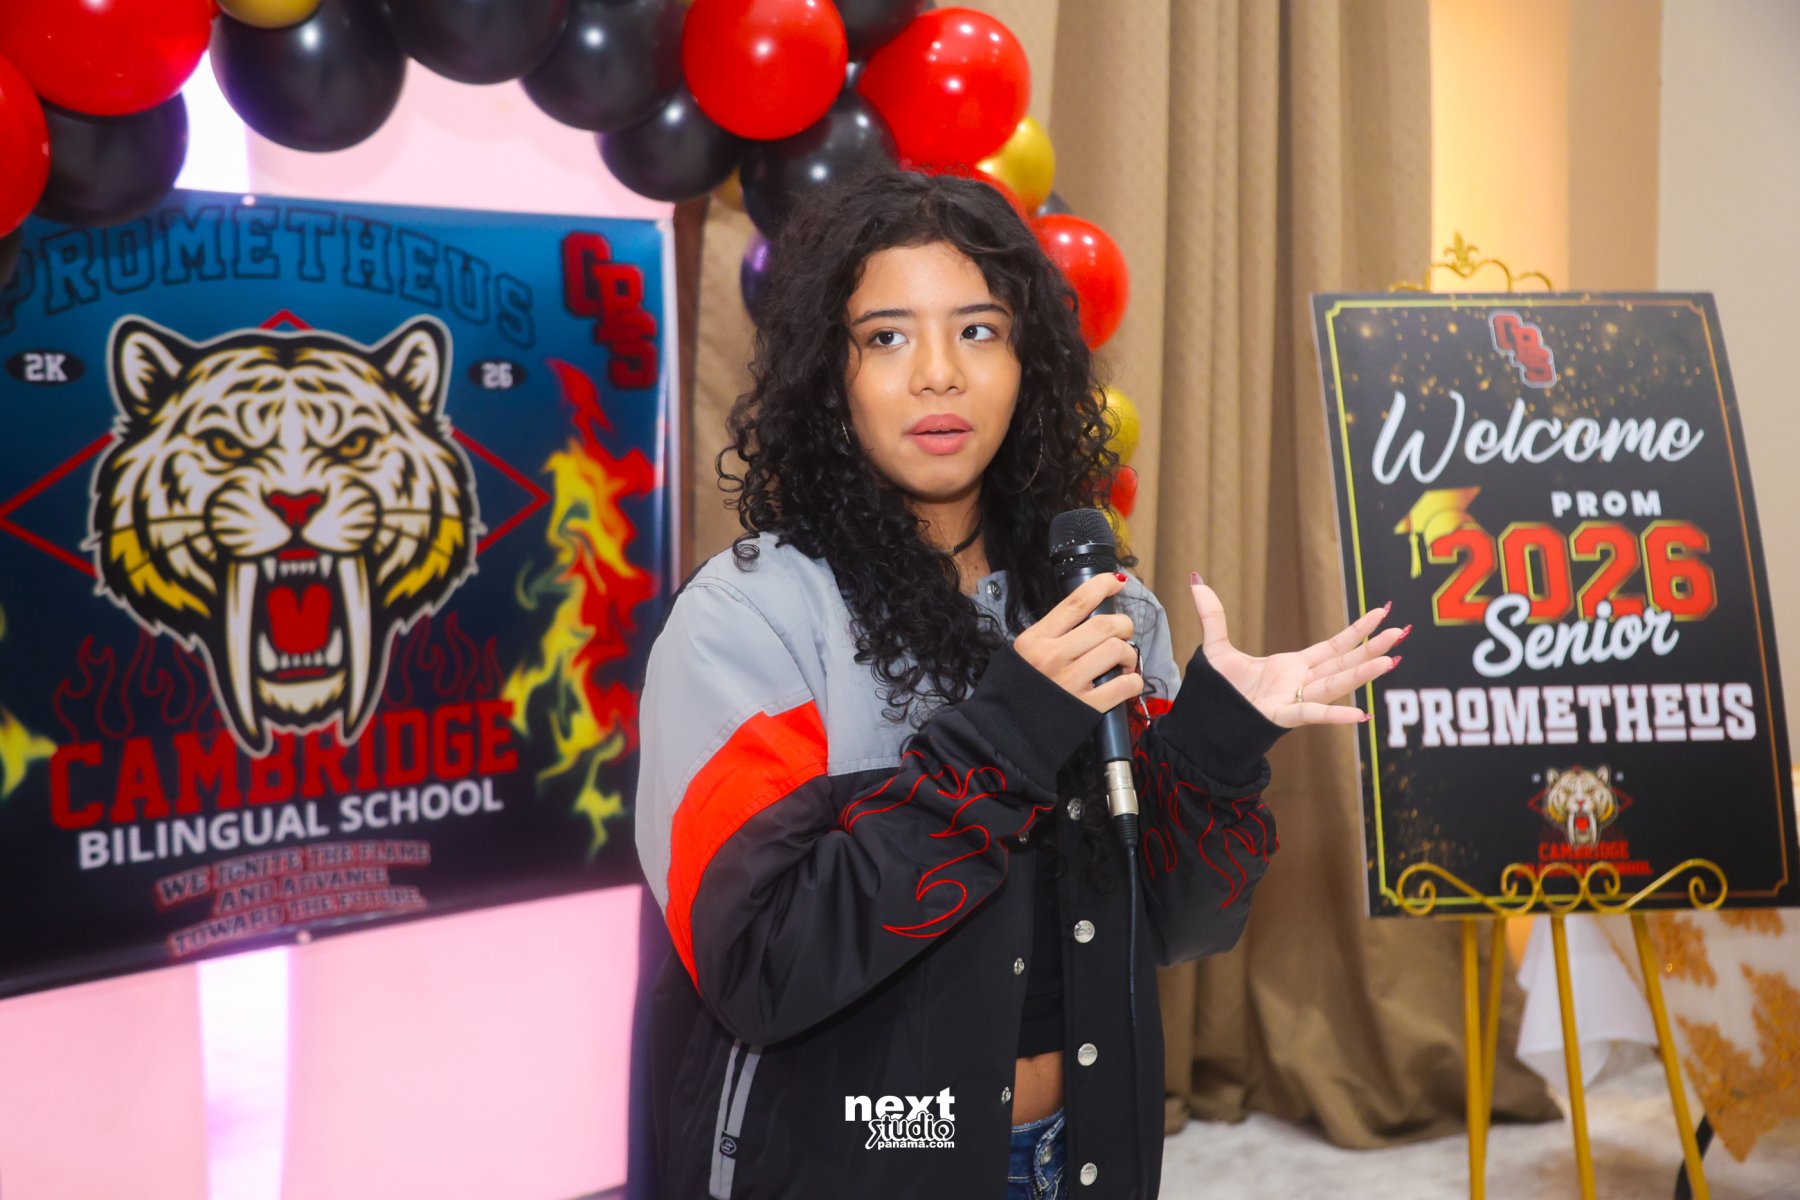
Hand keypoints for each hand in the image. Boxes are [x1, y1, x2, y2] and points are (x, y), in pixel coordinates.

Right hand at [1013, 572, 1140, 714]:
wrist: (1005, 731)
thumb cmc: (1017, 690)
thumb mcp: (1023, 653)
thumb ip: (1051, 635)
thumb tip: (1088, 617)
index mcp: (1036, 639)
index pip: (1076, 603)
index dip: (1101, 586)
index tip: (1117, 582)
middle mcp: (1053, 657)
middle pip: (1103, 625)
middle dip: (1123, 625)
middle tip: (1123, 633)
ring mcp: (1070, 682)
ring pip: (1116, 650)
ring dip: (1129, 653)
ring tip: (1123, 662)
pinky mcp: (1086, 707)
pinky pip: (1124, 686)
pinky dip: (1133, 682)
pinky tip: (1127, 681)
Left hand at [1189, 573, 1406, 727]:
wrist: (1206, 722)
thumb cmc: (1218, 691)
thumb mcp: (1215, 647)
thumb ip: (1212, 615)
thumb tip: (1195, 579)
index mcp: (1294, 666)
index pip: (1334, 646)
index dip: (1357, 630)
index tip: (1382, 613)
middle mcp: (1301, 682)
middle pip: (1344, 662)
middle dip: (1372, 647)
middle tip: (1403, 631)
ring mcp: (1295, 699)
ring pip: (1335, 683)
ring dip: (1362, 672)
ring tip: (1391, 660)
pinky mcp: (1282, 717)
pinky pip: (1312, 714)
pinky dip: (1334, 715)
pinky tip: (1360, 716)